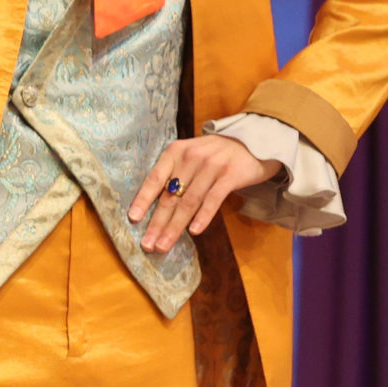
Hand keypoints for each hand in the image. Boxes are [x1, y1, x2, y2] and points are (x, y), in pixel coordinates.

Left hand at [127, 134, 283, 253]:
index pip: (154, 178)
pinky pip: (213, 199)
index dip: (143, 200)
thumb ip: (175, 174)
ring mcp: (211, 166)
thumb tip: (154, 207)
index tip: (133, 219)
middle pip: (170, 196)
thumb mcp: (190, 156)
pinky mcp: (230, 175)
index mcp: (175, 152)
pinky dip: (202, 216)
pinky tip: (194, 231)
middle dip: (157, 223)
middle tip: (148, 244)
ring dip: (175, 227)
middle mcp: (190, 157)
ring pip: (188, 202)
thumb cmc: (215, 154)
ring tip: (164, 245)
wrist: (254, 141)